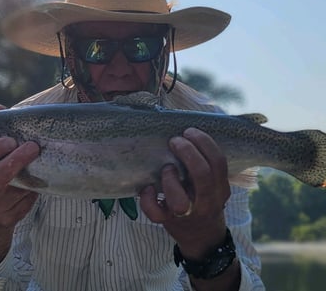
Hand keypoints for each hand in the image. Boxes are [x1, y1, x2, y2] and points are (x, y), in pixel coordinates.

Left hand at [140, 127, 230, 259]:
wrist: (203, 238)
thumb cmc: (205, 201)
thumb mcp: (216, 186)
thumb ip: (208, 165)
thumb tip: (190, 130)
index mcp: (220, 189)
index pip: (218, 162)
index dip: (204, 143)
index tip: (190, 131)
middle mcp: (206, 202)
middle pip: (202, 175)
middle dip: (188, 153)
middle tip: (175, 141)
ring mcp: (187, 214)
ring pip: (179, 200)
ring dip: (170, 179)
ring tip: (166, 168)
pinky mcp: (167, 222)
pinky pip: (155, 213)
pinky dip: (147, 199)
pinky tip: (147, 188)